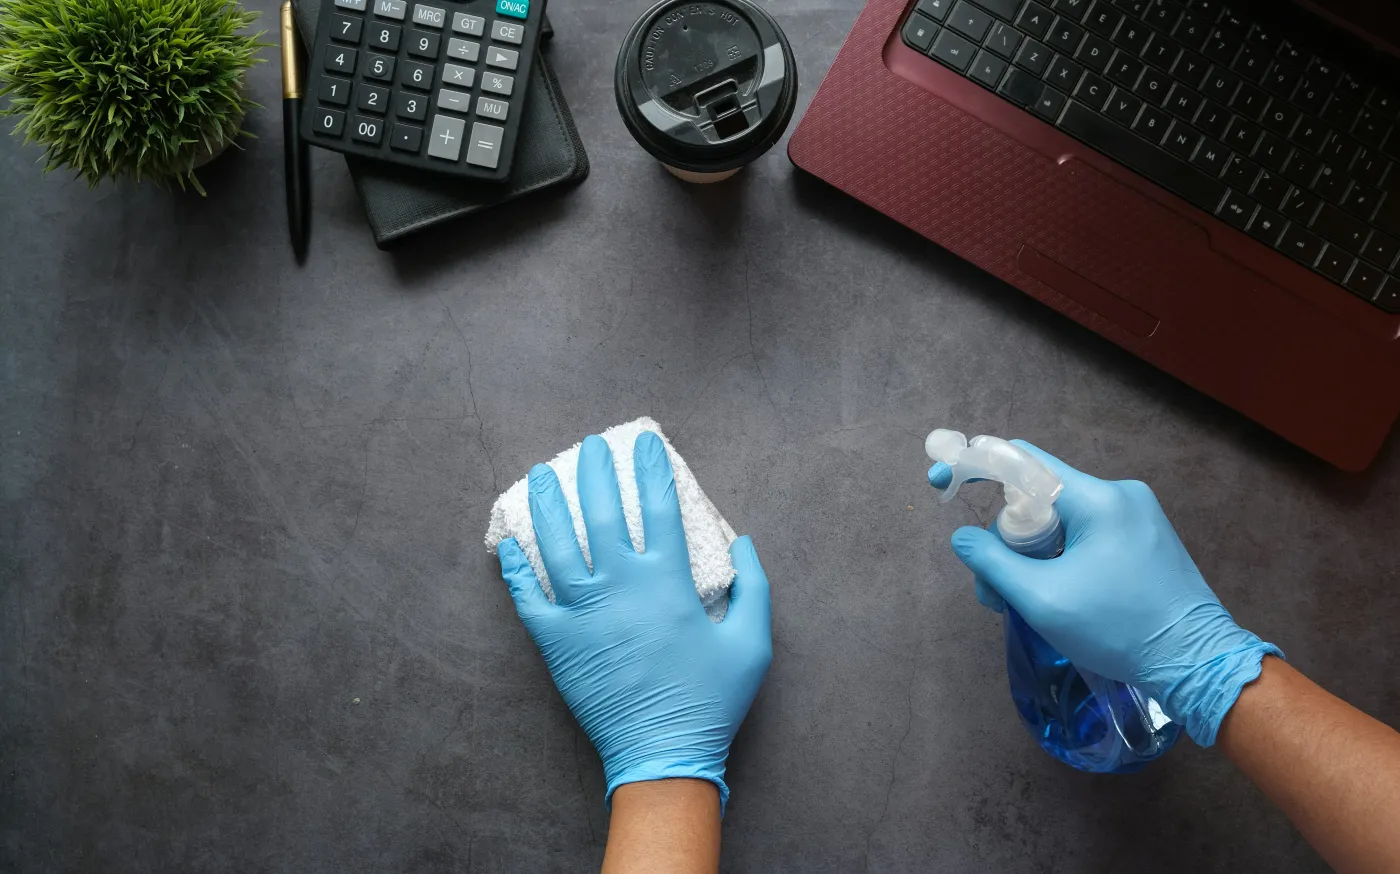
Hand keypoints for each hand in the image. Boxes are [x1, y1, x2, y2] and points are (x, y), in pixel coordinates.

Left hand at [497, 432, 771, 809]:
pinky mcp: (556, 642)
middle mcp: (621, 587)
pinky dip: (515, 568)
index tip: (645, 442)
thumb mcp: (752, 643)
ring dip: (548, 505)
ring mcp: (583, 613)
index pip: (660, 507)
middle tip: (589, 446)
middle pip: (602, 513)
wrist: (662, 755)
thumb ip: (753, 587)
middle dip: (595, 471)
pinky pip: (527, 597)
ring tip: (541, 475)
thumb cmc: (711, 701)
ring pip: (557, 544)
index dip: (652, 469)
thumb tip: (743, 542)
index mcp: (668, 583)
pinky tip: (509, 542)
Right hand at [930, 441, 1280, 746]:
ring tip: (1023, 603)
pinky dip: (1060, 559)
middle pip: (1038, 498)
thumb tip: (962, 538)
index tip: (941, 480)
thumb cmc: (1119, 630)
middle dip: (1006, 539)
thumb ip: (993, 563)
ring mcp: (1137, 516)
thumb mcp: (1043, 600)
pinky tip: (1056, 595)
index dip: (974, 464)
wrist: (1197, 664)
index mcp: (1098, 499)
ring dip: (1032, 555)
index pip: (1023, 460)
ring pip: (1061, 520)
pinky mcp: (1146, 539)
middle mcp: (1120, 495)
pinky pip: (1086, 535)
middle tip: (994, 591)